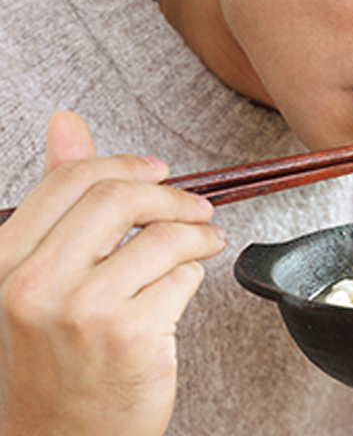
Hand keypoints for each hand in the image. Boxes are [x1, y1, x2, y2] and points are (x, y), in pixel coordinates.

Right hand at [0, 111, 225, 435]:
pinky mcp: (131, 337)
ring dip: (197, 234)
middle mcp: (34, 285)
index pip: (73, 179)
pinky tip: (180, 293)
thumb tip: (66, 121)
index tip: (158, 171)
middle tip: (194, 206)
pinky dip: (192, 276)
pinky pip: (183, 277)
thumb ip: (57, 197)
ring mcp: (82, 312)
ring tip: (205, 241)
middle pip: (121, 198)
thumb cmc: (55, 359)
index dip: (127, 166)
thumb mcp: (39, 276)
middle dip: (171, 196)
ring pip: (163, 236)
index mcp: (4, 261)